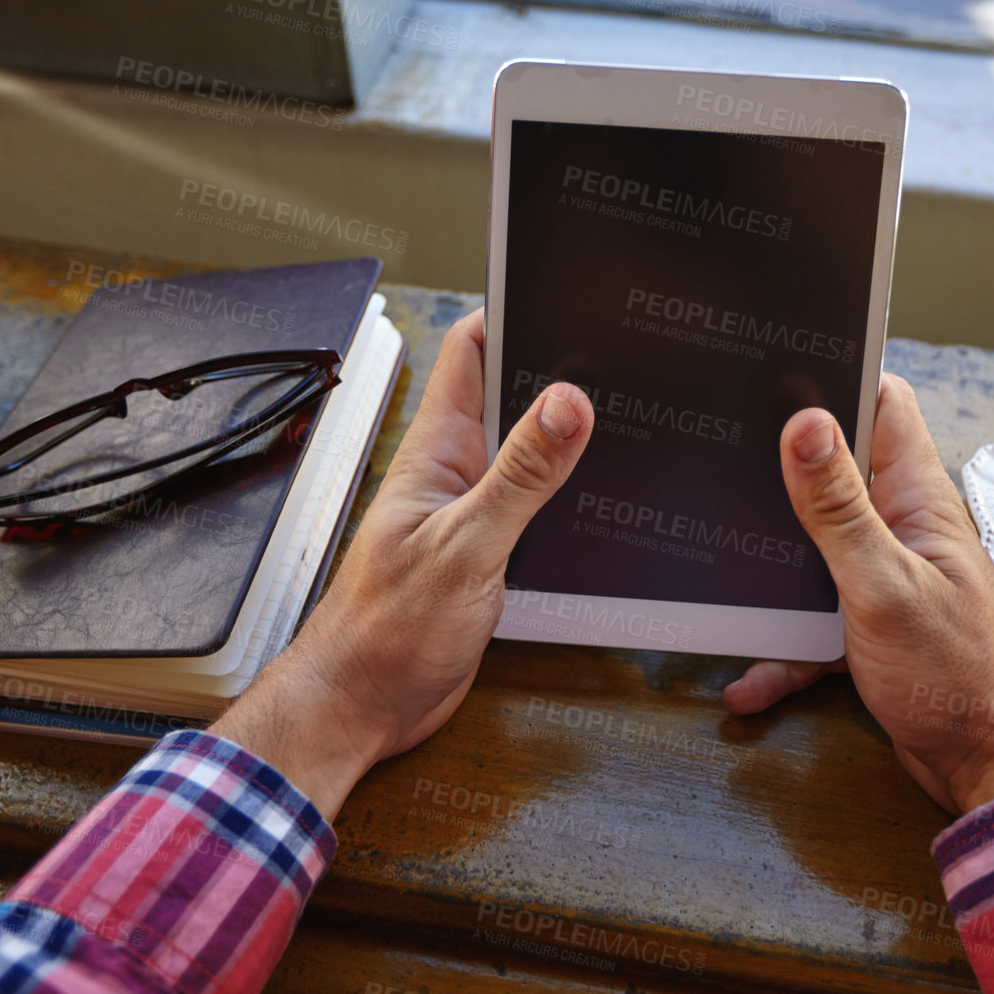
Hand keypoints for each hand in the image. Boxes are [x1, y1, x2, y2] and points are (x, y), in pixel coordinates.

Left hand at [212, 308, 593, 815]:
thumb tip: (568, 401)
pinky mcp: (488, 553)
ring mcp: (471, 510)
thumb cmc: (385, 631)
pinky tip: (605, 500)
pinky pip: (534, 504)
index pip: (471, 348)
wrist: (362, 707)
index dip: (513, 308)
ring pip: (527, 451)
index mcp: (437, 448)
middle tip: (626, 353)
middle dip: (561, 369)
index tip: (567, 286)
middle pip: (511, 394)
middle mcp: (454, 469)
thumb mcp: (464, 546)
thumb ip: (519, 475)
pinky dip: (568, 494)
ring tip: (631, 418)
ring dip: (568, 437)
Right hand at [723, 374, 993, 814]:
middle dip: (779, 468)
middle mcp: (903, 529)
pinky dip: (780, 652)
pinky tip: (745, 682)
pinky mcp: (871, 634)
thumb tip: (806, 421)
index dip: (838, 374)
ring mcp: (886, 581)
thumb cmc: (959, 677)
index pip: (884, 404)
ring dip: (770, 569)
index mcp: (917, 500)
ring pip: (813, 553)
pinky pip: (811, 628)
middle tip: (717, 454)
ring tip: (712, 565)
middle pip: (834, 474)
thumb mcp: (884, 585)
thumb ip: (840, 509)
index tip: (774, 363)